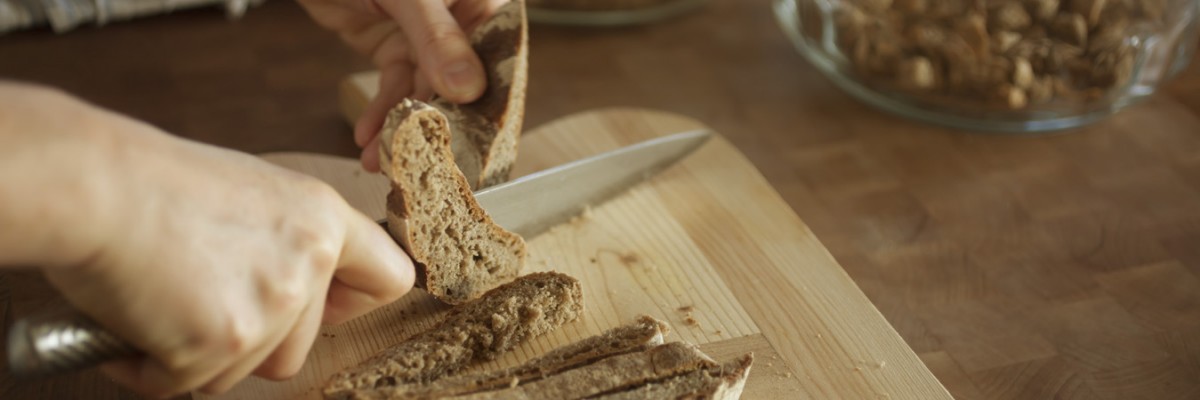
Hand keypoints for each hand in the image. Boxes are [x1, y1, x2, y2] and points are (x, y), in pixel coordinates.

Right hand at [0, 84, 414, 396]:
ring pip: (244, 373)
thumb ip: (287, 241)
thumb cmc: (153, 184)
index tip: (320, 303)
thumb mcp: (250, 193)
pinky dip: (150, 367)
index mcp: (322, 220)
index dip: (353, 302)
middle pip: (299, 349)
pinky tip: (131, 320)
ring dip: (200, 356)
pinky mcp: (220, 342)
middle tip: (199, 300)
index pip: (389, 278)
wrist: (93, 187)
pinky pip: (185, 384)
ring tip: (162, 302)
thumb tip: (299, 291)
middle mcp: (308, 265)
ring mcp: (269, 308)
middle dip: (249, 344)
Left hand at [299, 0, 507, 171]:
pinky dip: (380, 113)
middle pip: (463, 84)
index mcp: (485, 0)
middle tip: (427, 164)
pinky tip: (367, 139)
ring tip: (384, 161)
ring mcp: (428, 35)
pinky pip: (395, 87)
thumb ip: (438, 38)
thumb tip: (469, 91)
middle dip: (440, 125)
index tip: (481, 148)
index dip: (492, 105)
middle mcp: (463, 19)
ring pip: (425, 91)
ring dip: (403, 127)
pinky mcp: (395, 46)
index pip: (499, 59)